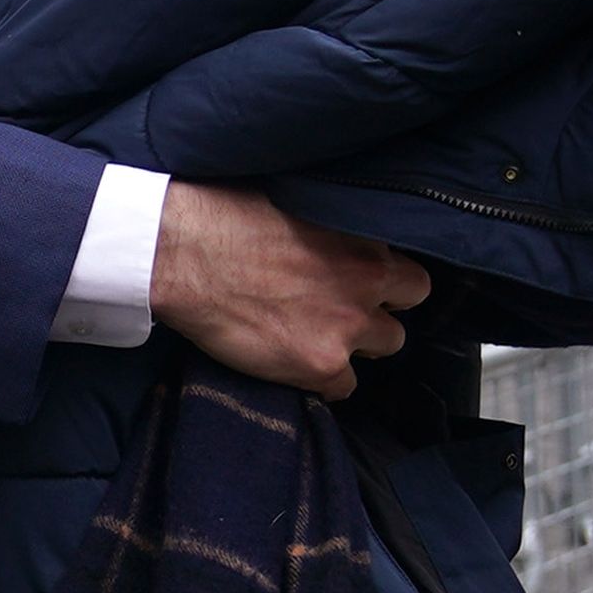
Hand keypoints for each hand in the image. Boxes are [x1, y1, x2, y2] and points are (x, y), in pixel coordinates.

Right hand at [149, 181, 428, 402]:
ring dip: (355, 347)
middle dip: (375, 318)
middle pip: (401, 319)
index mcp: (364, 245)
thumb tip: (327, 238)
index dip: (384, 287)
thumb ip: (329, 230)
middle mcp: (368, 287)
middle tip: (338, 315)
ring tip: (315, 339)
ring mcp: (347, 329)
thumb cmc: (224, 217)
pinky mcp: (319, 364)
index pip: (409, 279)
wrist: (183, 252)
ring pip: (383, 350)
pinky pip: (343, 388)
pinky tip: (294, 364)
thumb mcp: (294, 204)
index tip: (359, 289)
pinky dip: (322, 381)